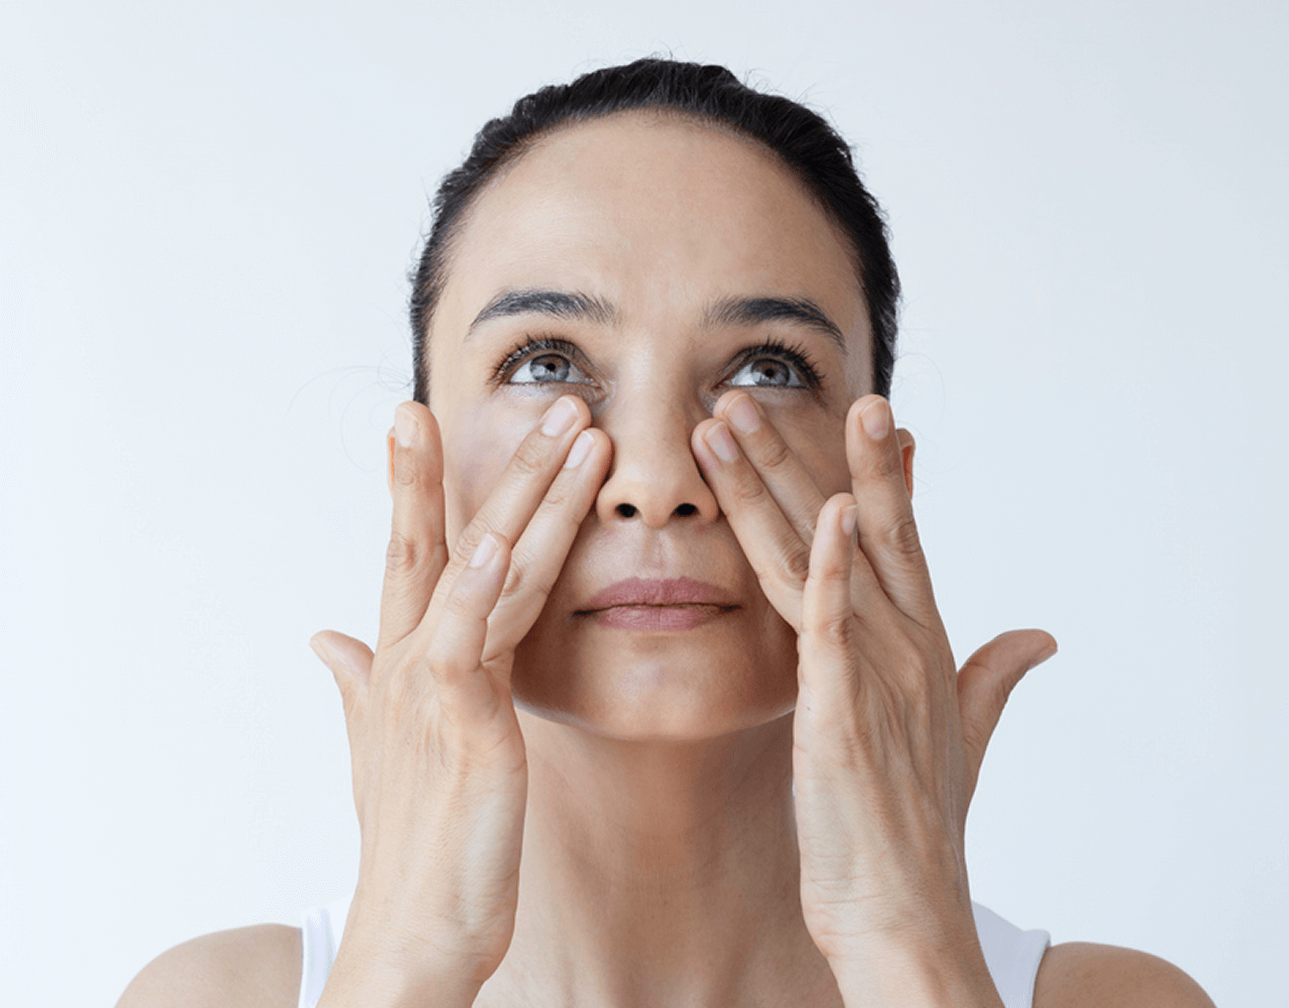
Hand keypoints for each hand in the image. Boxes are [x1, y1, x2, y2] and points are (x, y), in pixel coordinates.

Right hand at [310, 395, 608, 995]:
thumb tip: (324, 633)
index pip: (422, 552)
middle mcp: (418, 657)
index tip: (424, 417)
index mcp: (415, 659)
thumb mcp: (384, 747)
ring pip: (486, 567)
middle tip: (548, 394)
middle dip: (502, 464)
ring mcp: (436, 684)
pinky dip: (478, 584)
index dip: (425, 483)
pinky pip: (471, 638)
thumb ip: (360, 682)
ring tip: (571, 427)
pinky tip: (493, 535)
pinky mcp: (462, 722)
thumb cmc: (414, 842)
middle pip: (457, 539)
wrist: (416, 930)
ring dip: (527, 493)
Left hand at [692, 391, 1055, 970]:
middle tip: (756, 383)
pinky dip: (831, 572)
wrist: (905, 913)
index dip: (878, 473)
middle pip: (854, 527)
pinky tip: (825, 517)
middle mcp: (902, 646)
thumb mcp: (964, 737)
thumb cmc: (920, 827)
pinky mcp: (843, 716)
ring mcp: (874, 676)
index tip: (863, 409)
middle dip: (807, 452)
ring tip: (736, 418)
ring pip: (824, 559)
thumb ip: (996, 676)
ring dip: (782, 484)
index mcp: (920, 645)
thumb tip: (1041, 634)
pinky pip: (833, 631)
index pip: (898, 539)